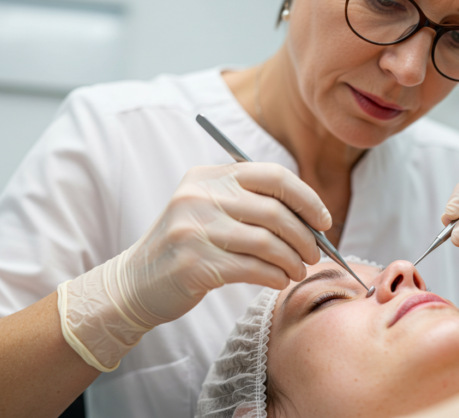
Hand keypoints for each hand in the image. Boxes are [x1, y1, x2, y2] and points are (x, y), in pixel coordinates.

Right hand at [59, 163, 330, 369]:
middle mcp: (200, 196)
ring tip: (297, 270)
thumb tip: (312, 218)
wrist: (135, 283)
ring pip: (267, 242)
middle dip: (305, 237)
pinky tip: (278, 280)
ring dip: (292, 261)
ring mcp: (194, 229)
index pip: (272, 175)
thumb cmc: (187, 247)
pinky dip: (274, 276)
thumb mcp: (210, 210)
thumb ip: (252, 204)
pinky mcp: (193, 264)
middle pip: (275, 212)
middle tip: (314, 254)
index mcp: (209, 176)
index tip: (323, 221)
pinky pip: (252, 268)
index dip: (306, 198)